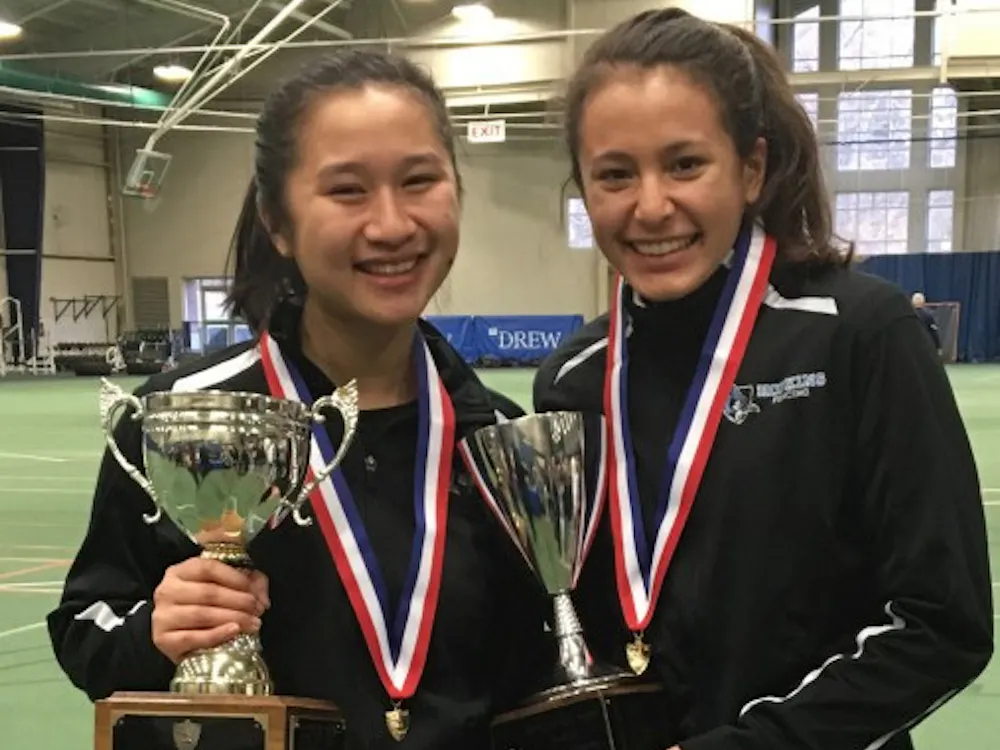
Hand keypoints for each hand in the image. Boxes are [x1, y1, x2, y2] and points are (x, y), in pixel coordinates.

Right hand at [152, 557, 269, 663]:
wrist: (181, 638)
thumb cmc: (208, 607)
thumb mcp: (229, 587)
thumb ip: (251, 583)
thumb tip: (263, 600)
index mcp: (181, 571)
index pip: (208, 568)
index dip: (235, 578)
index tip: (252, 590)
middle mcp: (167, 590)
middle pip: (208, 592)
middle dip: (239, 601)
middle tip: (257, 610)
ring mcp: (162, 616)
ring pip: (201, 614)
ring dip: (233, 618)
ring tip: (253, 623)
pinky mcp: (163, 640)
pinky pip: (192, 637)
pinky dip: (216, 635)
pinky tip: (234, 631)